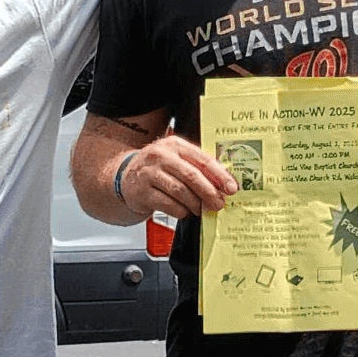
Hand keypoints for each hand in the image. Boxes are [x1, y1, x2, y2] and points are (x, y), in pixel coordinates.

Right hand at [122, 134, 239, 218]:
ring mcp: (149, 173)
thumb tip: (224, 183)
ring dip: (195, 204)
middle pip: (192, 176)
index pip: (202, 160)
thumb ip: (198, 166)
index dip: (220, 175)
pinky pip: (169, 205)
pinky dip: (181, 211)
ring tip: (200, 209)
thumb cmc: (158, 168)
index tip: (231, 188)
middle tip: (218, 204)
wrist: (125, 176)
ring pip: (181, 193)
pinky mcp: (142, 192)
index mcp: (174, 144)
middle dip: (209, 193)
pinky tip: (184, 211)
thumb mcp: (177, 159)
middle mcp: (160, 156)